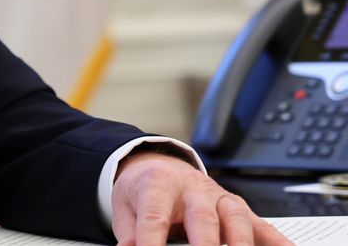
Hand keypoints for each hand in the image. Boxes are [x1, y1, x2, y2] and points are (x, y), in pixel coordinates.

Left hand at [111, 152, 291, 245]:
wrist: (159, 165)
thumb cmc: (144, 189)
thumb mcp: (126, 205)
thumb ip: (130, 231)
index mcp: (159, 185)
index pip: (155, 216)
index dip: (151, 241)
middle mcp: (193, 188)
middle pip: (202, 217)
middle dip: (205, 245)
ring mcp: (220, 197)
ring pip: (236, 218)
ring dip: (239, 243)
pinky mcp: (239, 209)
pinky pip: (262, 226)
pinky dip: (277, 241)